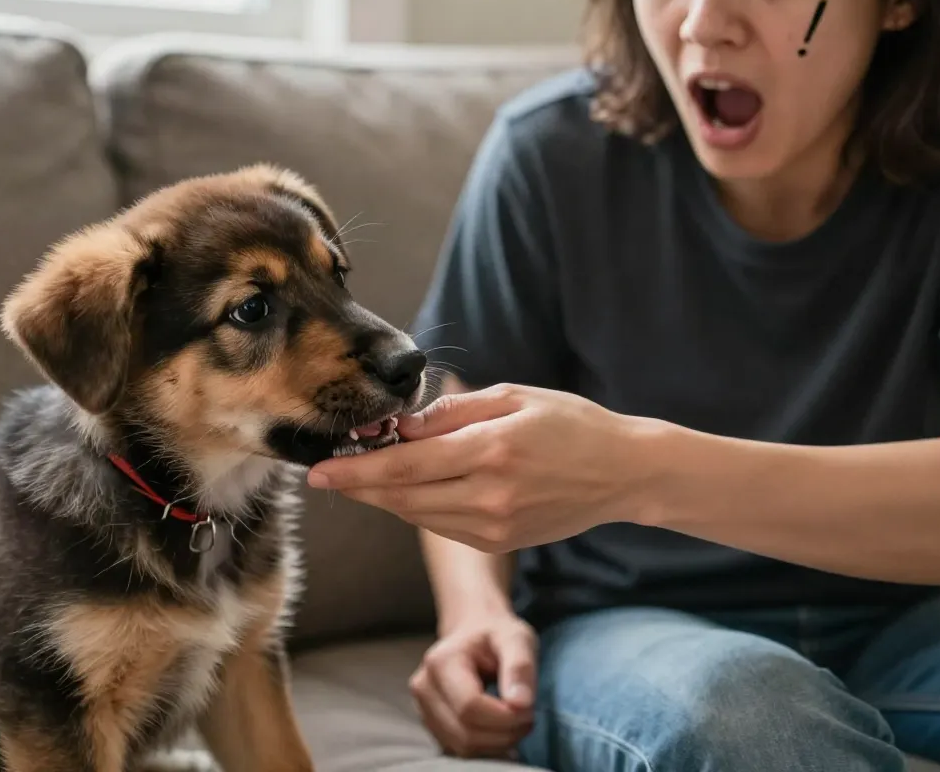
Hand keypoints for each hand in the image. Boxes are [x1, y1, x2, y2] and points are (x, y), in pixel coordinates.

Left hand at [306, 383, 670, 551]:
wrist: (622, 474)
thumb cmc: (569, 423)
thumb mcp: (514, 397)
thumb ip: (452, 411)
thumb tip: (400, 425)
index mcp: (491, 450)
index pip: (403, 465)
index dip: (354, 470)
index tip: (317, 469)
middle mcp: (489, 496)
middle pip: (400, 497)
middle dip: (356, 487)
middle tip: (323, 473)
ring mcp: (494, 527)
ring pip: (415, 515)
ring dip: (382, 497)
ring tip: (361, 474)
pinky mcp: (498, 542)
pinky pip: (440, 526)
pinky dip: (415, 507)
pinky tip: (406, 488)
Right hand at [409, 610, 537, 758]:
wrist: (474, 630)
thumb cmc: (496, 634)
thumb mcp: (516, 638)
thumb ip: (520, 667)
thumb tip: (520, 703)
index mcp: (441, 661)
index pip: (470, 707)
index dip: (504, 717)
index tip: (529, 709)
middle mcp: (424, 686)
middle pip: (465, 732)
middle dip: (504, 733)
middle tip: (528, 716)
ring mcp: (423, 707)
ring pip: (462, 747)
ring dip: (496, 743)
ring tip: (516, 721)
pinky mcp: (431, 723)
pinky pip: (459, 749)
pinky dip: (485, 746)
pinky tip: (501, 729)